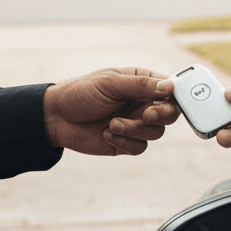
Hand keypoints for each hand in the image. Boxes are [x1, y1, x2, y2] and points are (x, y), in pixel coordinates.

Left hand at [43, 68, 177, 155]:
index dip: (174, 97)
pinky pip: (139, 147)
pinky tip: (106, 134)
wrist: (56, 118)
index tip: (166, 101)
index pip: (170, 90)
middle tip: (145, 116)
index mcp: (141, 83)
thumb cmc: (80, 93)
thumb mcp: (110, 84)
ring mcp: (135, 124)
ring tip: (112, 124)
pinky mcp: (126, 142)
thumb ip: (140, 85)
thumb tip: (170, 86)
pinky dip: (124, 142)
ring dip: (135, 130)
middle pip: (169, 114)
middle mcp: (142, 103)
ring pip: (155, 133)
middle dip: (160, 116)